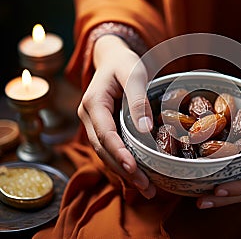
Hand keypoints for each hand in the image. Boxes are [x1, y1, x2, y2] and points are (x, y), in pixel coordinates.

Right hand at [77, 35, 155, 198]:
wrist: (112, 59)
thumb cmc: (124, 63)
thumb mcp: (134, 74)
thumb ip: (138, 99)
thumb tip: (146, 129)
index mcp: (93, 102)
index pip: (105, 133)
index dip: (119, 153)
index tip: (133, 169)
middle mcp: (88, 116)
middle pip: (104, 149)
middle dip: (124, 170)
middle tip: (146, 187)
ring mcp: (93, 123)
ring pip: (105, 153)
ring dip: (124, 172)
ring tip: (146, 188)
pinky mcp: (101, 128)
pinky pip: (110, 149)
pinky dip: (123, 163)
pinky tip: (138, 176)